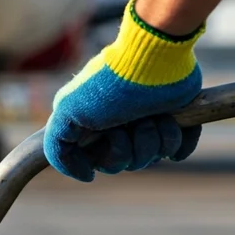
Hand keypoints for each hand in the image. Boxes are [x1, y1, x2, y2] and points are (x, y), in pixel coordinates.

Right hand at [44, 0, 204, 181]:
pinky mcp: (177, 120)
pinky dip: (176, 140)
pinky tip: (171, 120)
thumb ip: (56, 146)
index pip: (100, 164)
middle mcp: (121, 125)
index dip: (106, 158)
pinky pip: (178, 151)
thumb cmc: (108, 85)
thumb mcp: (67, 111)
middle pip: (128, 164)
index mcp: (95, 126)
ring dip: (154, 139)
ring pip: (154, 157)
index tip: (109, 136)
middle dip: (132, 146)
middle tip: (132, 122)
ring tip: (153, 115)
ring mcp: (150, 122)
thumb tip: (87, 175)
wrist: (152, 59)